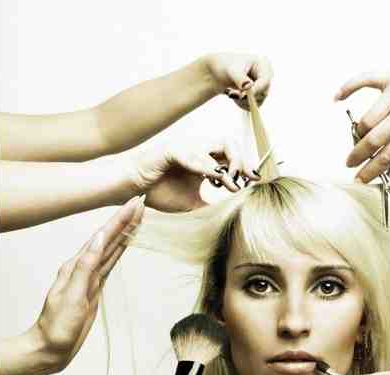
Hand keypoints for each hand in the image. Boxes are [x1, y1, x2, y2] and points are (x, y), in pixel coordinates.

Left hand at [33, 197, 143, 370]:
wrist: (49, 349)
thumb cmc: (57, 326)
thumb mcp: (71, 296)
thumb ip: (85, 266)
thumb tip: (100, 239)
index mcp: (76, 266)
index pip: (103, 237)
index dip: (120, 220)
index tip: (134, 204)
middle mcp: (83, 267)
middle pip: (109, 238)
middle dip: (125, 220)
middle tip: (140, 202)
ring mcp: (89, 277)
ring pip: (112, 249)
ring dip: (125, 232)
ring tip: (138, 216)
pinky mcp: (94, 287)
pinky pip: (111, 263)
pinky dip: (120, 250)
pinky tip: (126, 243)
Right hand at [132, 138, 258, 211]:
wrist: (134, 192)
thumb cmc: (160, 194)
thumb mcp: (193, 205)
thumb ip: (212, 207)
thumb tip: (232, 215)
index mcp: (205, 163)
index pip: (232, 158)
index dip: (245, 167)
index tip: (255, 180)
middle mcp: (199, 153)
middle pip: (230, 145)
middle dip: (242, 161)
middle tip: (245, 180)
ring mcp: (187, 149)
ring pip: (218, 145)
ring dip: (229, 164)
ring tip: (231, 184)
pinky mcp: (172, 150)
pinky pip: (194, 154)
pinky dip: (206, 166)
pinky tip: (215, 179)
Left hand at [203, 52, 272, 109]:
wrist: (218, 70)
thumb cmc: (225, 65)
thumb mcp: (232, 70)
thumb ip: (240, 78)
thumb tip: (248, 87)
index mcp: (263, 65)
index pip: (265, 81)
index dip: (256, 90)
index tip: (243, 95)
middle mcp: (265, 76)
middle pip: (263, 93)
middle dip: (247, 96)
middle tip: (231, 94)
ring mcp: (262, 87)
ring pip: (258, 101)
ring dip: (243, 101)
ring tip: (231, 93)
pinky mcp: (257, 96)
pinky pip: (253, 106)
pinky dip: (242, 104)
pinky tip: (234, 97)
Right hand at [334, 34, 389, 182]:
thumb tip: (387, 149)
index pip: (387, 156)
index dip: (370, 171)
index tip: (359, 179)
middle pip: (372, 140)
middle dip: (357, 155)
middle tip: (350, 163)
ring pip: (366, 119)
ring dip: (358, 132)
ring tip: (358, 138)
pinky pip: (363, 81)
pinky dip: (347, 88)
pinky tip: (337, 99)